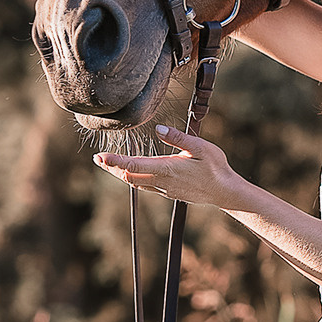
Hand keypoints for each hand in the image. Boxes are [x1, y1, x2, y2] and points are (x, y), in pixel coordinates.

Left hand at [95, 126, 244, 208]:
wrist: (224, 192)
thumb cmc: (216, 168)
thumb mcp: (202, 147)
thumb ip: (180, 138)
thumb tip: (159, 129)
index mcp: (168, 168)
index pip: (135, 165)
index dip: (116, 161)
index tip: (102, 157)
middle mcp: (162, 181)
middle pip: (129, 176)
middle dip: (112, 167)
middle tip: (97, 159)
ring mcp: (164, 189)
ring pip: (135, 183)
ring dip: (120, 174)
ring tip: (107, 164)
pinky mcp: (168, 192)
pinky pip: (144, 186)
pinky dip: (132, 178)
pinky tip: (129, 173)